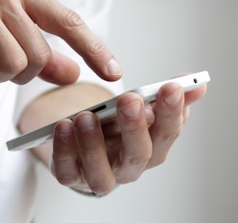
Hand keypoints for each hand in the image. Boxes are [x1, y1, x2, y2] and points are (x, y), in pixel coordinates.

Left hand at [49, 81, 207, 194]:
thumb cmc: (114, 128)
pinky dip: (64, 150)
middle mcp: (128, 167)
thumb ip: (163, 97)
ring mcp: (99, 175)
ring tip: (86, 116)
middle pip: (138, 154)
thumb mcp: (138, 110)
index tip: (170, 87)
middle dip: (135, 126)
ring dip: (94, 144)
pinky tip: (63, 126)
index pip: (167, 134)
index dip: (172, 112)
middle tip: (130, 100)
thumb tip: (196, 84)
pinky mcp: (70, 176)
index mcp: (151, 149)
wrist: (82, 145)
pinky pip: (66, 170)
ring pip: (101, 171)